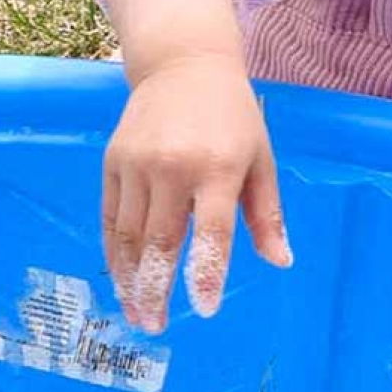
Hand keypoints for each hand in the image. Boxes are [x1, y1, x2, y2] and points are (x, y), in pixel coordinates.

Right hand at [101, 0, 294, 331]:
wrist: (184, 65)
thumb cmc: (232, 117)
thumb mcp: (261, 159)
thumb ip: (267, 214)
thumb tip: (281, 261)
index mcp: (219, 167)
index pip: (212, 232)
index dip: (206, 274)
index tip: (204, 309)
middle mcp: (174, 166)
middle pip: (160, 241)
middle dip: (156, 290)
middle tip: (156, 326)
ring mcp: (137, 164)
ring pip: (129, 236)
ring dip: (131, 280)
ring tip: (138, 313)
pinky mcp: (112, 162)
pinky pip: (111, 218)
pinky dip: (114, 253)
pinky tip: (122, 279)